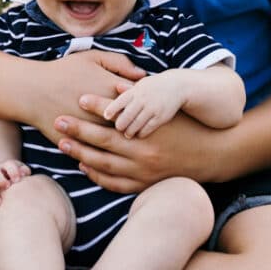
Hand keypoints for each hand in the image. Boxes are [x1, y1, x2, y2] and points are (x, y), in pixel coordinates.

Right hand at [0, 159, 30, 213]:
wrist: (8, 180)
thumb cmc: (18, 178)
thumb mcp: (23, 173)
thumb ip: (25, 172)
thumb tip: (24, 174)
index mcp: (6, 166)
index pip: (8, 165)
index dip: (13, 171)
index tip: (18, 179)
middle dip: (0, 179)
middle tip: (7, 186)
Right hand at [30, 51, 145, 141]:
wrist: (33, 92)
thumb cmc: (64, 71)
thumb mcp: (93, 57)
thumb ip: (120, 62)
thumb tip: (142, 74)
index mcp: (112, 89)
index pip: (142, 97)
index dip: (148, 99)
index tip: (148, 99)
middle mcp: (107, 112)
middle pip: (137, 120)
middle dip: (143, 119)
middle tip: (146, 117)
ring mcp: (95, 131)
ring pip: (123, 140)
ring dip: (131, 136)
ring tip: (134, 132)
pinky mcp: (84, 144)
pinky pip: (105, 152)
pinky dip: (113, 150)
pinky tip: (117, 145)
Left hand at [55, 98, 228, 192]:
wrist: (212, 155)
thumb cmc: (187, 126)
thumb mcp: (165, 110)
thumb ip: (139, 99)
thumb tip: (114, 83)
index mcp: (148, 130)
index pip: (115, 117)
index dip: (95, 107)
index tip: (77, 98)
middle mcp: (143, 153)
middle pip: (102, 142)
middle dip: (78, 130)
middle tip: (57, 120)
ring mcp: (143, 172)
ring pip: (104, 165)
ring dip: (81, 154)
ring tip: (63, 143)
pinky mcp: (145, 186)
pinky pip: (115, 184)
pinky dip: (98, 176)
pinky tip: (84, 167)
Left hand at [102, 74, 181, 137]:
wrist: (177, 86)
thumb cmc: (155, 86)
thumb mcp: (142, 84)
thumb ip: (128, 89)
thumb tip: (116, 87)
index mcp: (136, 91)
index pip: (120, 101)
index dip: (111, 109)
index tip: (106, 116)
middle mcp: (143, 99)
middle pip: (126, 116)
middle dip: (120, 124)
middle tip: (118, 128)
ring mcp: (152, 109)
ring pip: (136, 124)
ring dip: (129, 131)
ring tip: (127, 134)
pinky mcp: (161, 118)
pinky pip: (147, 129)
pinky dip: (141, 133)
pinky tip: (139, 134)